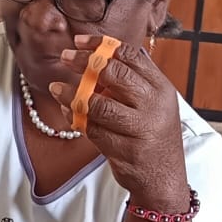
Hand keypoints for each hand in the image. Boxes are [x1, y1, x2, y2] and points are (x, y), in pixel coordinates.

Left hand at [50, 37, 189, 211]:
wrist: (165, 180)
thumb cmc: (153, 136)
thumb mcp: (154, 104)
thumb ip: (134, 81)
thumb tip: (98, 55)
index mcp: (161, 89)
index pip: (131, 56)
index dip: (101, 45)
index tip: (79, 41)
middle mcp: (154, 106)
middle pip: (115, 74)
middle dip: (85, 63)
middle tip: (65, 58)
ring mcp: (141, 130)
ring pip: (99, 105)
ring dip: (72, 95)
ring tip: (57, 88)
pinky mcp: (126, 151)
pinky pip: (93, 130)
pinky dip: (77, 120)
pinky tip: (69, 113)